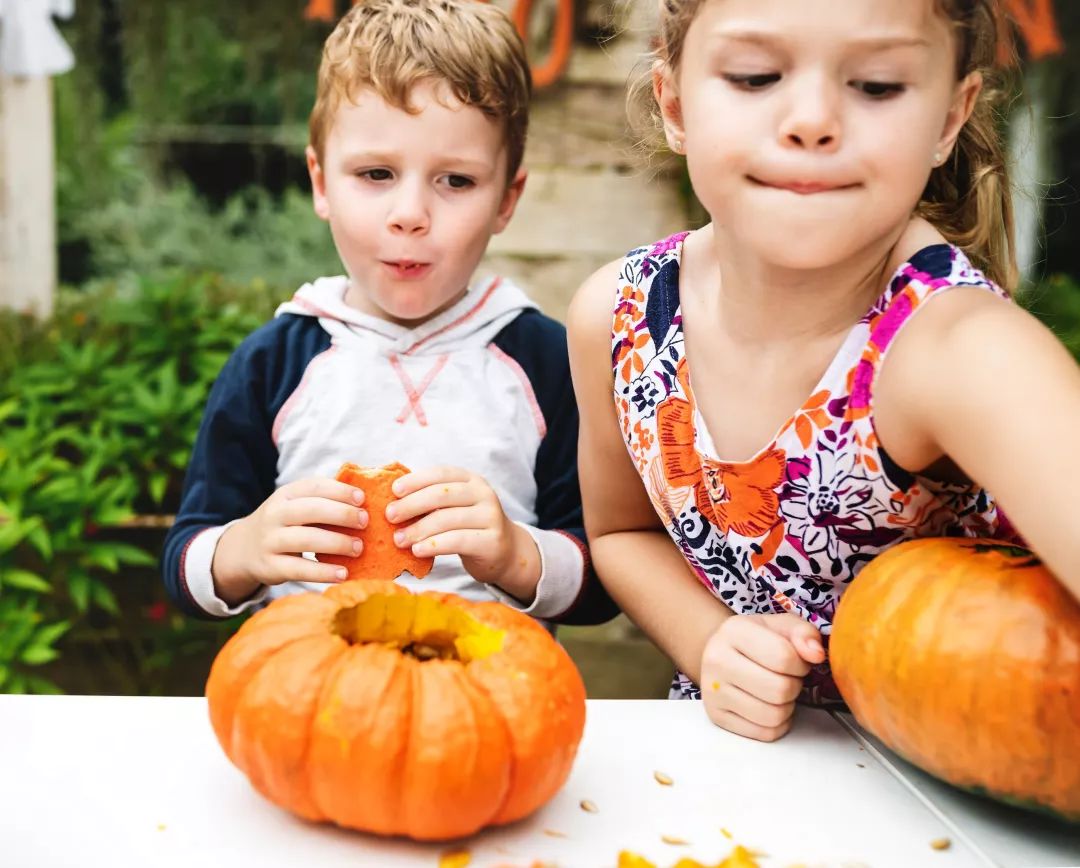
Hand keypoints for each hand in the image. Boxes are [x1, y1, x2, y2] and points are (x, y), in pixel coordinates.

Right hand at [212, 477, 367, 603]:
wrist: (244, 549)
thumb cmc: (285, 524)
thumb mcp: (295, 506)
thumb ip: (323, 501)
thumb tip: (366, 500)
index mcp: (285, 494)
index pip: (314, 486)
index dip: (340, 491)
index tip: (362, 498)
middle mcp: (275, 514)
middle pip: (311, 510)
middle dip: (342, 514)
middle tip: (365, 522)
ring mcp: (270, 540)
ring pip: (306, 539)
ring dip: (337, 543)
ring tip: (359, 548)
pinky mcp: (270, 566)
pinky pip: (300, 569)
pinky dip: (324, 572)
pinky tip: (344, 573)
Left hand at [385, 466, 540, 600]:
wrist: (505, 552)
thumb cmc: (469, 527)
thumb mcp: (455, 506)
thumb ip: (431, 499)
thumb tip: (392, 500)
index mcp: (471, 480)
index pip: (441, 473)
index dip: (416, 480)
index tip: (394, 491)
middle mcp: (484, 494)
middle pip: (442, 494)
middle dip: (412, 504)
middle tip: (390, 516)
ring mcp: (490, 517)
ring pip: (447, 519)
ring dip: (418, 529)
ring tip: (399, 539)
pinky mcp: (492, 541)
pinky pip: (457, 541)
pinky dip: (433, 545)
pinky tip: (417, 550)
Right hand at [700, 613, 825, 741]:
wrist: (719, 654)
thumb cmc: (756, 640)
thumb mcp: (782, 626)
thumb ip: (805, 633)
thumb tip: (816, 655)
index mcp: (733, 631)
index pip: (783, 657)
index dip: (801, 664)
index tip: (796, 662)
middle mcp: (716, 660)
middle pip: (780, 690)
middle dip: (794, 686)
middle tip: (787, 678)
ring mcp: (713, 691)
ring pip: (773, 715)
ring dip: (786, 706)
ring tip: (777, 692)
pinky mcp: (717, 716)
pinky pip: (765, 733)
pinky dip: (777, 724)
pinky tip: (769, 706)